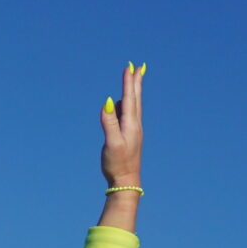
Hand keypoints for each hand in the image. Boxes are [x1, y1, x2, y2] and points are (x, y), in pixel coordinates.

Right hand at [99, 62, 143, 190]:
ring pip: (133, 105)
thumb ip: (109, 122)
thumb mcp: (111, 142)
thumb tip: (108, 101)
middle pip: (135, 98)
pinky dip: (128, 104)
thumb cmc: (117, 163)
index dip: (129, 82)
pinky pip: (128, 114)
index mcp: (130, 124)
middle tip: (139, 67)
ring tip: (134, 79)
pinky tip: (124, 103)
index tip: (130, 66)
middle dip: (136, 82)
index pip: (129, 98)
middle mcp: (134, 125)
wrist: (126, 181)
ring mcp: (133, 131)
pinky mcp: (129, 136)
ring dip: (133, 91)